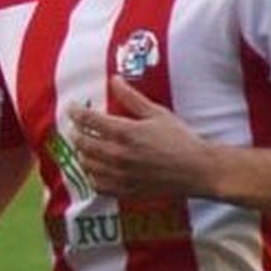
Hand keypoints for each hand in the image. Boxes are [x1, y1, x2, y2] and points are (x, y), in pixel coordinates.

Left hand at [67, 77, 220, 199]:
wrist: (198, 170)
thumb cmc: (180, 140)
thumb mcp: (157, 113)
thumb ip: (131, 97)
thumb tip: (114, 79)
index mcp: (125, 133)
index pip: (88, 120)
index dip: (76, 112)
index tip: (72, 107)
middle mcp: (118, 155)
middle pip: (83, 142)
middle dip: (75, 132)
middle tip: (75, 126)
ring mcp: (120, 175)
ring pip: (87, 164)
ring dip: (81, 153)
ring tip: (84, 146)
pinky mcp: (126, 191)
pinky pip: (98, 185)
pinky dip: (92, 176)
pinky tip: (95, 169)